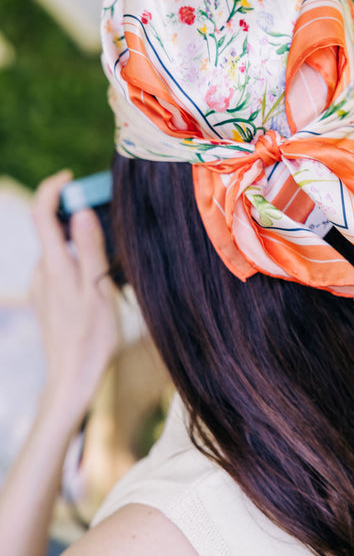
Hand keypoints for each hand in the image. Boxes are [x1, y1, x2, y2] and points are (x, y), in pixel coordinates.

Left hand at [30, 171, 119, 428]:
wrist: (73, 377)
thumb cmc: (91, 337)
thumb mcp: (98, 290)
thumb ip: (90, 249)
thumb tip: (82, 212)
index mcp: (54, 266)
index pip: (42, 214)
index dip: (53, 189)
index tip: (71, 178)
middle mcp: (43, 271)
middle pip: (52, 228)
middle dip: (75, 213)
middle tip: (106, 213)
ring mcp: (43, 285)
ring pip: (59, 249)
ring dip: (79, 240)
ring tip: (110, 252)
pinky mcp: (49, 297)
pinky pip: (61, 266)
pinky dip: (77, 259)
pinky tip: (99, 277)